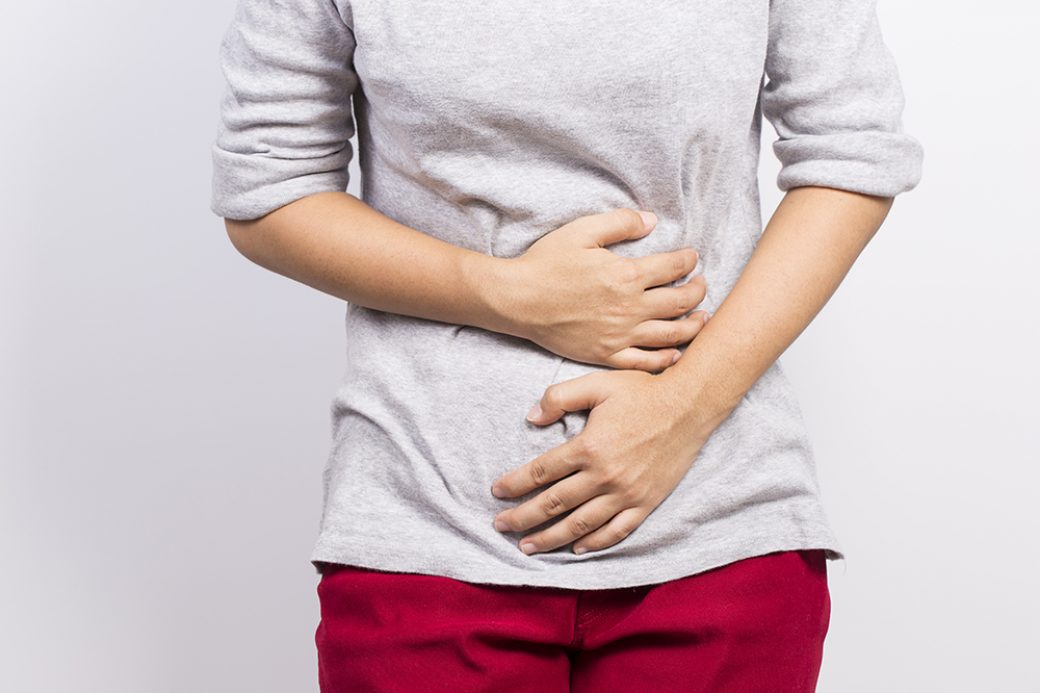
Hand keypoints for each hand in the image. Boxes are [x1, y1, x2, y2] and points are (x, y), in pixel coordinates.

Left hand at [490, 369, 713, 554]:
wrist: (690, 406)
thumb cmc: (642, 392)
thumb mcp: (597, 384)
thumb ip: (559, 397)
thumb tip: (530, 418)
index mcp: (588, 447)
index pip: (541, 472)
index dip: (514, 484)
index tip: (496, 492)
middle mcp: (604, 476)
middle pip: (554, 504)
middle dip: (522, 518)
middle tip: (500, 526)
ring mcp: (626, 494)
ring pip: (580, 525)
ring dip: (550, 538)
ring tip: (527, 546)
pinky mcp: (646, 503)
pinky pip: (616, 531)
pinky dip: (594, 543)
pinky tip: (576, 548)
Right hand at [495, 208, 709, 372]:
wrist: (518, 300)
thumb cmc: (546, 263)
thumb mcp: (582, 230)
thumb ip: (620, 223)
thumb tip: (652, 221)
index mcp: (627, 275)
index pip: (674, 267)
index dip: (689, 260)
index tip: (692, 258)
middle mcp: (629, 308)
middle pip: (680, 302)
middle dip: (698, 291)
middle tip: (701, 285)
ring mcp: (619, 335)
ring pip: (671, 335)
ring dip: (693, 326)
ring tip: (702, 318)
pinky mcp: (606, 355)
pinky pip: (645, 362)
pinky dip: (666, 359)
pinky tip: (676, 352)